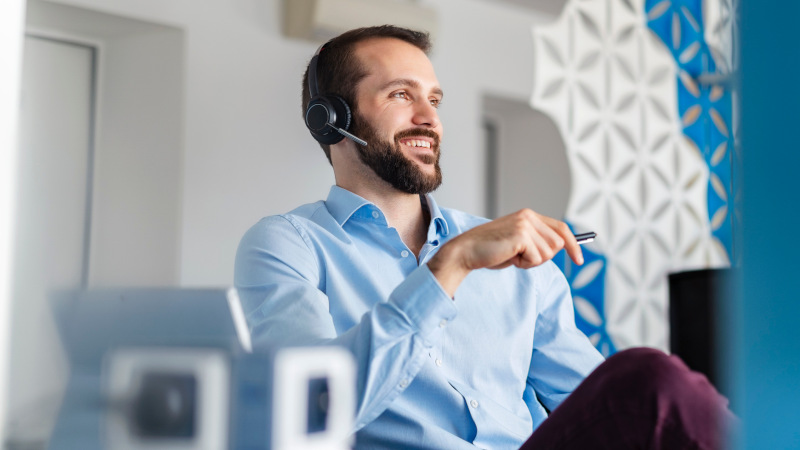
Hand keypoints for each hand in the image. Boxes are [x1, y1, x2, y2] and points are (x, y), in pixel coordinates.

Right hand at [428, 209, 582, 296]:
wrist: (466, 251)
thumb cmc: (490, 251)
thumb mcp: (519, 244)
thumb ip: (538, 242)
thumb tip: (563, 246)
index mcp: (529, 215)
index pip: (562, 228)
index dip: (574, 245)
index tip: (580, 260)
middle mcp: (529, 216)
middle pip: (557, 244)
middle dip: (541, 257)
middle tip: (519, 256)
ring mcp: (525, 224)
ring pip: (548, 253)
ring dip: (531, 261)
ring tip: (512, 255)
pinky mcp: (521, 235)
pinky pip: (536, 258)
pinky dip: (523, 264)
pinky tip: (508, 257)